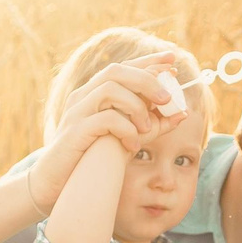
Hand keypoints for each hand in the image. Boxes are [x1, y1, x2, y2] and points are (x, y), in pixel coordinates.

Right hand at [27, 62, 188, 212]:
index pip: (123, 67)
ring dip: (136, 106)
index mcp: (94, 93)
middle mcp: (83, 96)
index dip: (148, 61)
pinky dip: (125, 129)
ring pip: (109, 90)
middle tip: (167, 99)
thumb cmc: (94, 157)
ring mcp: (77, 112)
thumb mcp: (129, 136)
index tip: (171, 60)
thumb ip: (154, 125)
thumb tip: (184, 113)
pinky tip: (133, 145)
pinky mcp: (75, 132)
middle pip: (116, 71)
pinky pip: (104, 119)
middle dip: (146, 80)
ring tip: (147, 128)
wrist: (57, 182)